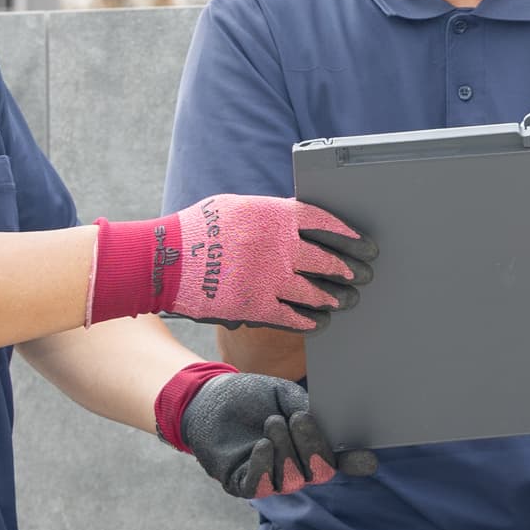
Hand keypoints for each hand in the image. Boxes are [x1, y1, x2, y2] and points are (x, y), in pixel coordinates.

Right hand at [92, 198, 375, 331]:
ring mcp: (269, 278)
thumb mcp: (238, 207)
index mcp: (275, 215)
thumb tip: (300, 221)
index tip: (363, 243)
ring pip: (316, 293)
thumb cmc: (199, 228)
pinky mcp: (256, 306)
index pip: (326, 222)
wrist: (166, 260)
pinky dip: (310, 321)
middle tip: (362, 274)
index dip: (349, 235)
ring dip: (334, 298)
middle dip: (350, 269)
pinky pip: (294, 317)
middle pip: (328, 260)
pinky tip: (319, 322)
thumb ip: (271, 213)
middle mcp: (278, 246)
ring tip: (344, 300)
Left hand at [178, 372, 379, 498]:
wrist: (214, 398)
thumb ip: (309, 412)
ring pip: (292, 480)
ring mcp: (271, 479)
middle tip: (297, 417)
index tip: (369, 460)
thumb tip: (333, 424)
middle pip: (319, 473)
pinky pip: (261, 487)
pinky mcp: (243, 484)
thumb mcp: (287, 397)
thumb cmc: (254, 396)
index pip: (341, 462)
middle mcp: (297, 468)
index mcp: (313, 447)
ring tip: (272, 423)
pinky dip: (264, 466)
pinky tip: (262, 445)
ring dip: (285, 449)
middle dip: (312, 446)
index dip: (356, 463)